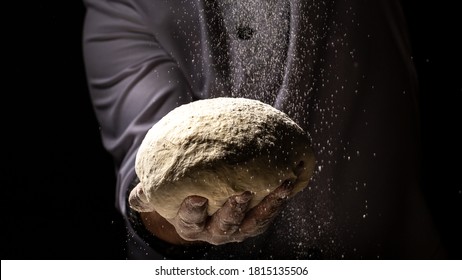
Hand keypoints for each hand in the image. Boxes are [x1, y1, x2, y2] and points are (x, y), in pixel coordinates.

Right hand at [139, 180, 294, 245]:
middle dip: (234, 212)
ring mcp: (237, 229)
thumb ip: (149, 195)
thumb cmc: (178, 195)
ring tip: (282, 185)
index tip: (197, 197)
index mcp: (190, 226)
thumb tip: (138, 197)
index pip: (190, 223)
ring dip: (269, 206)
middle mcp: (215, 232)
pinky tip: (288, 182)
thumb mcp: (161, 196)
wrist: (200, 202)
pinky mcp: (253, 221)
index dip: (193, 213)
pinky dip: (278, 200)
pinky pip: (268, 214)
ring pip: (253, 223)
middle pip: (225, 227)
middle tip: (242, 193)